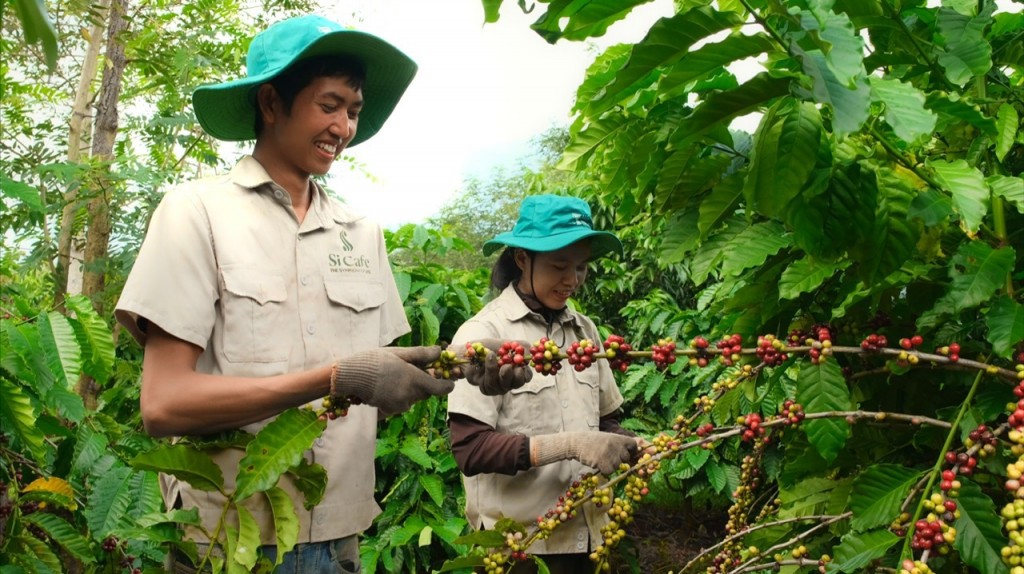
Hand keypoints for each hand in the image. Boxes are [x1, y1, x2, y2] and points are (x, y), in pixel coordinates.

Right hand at [332, 347, 453, 415]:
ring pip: (414, 398)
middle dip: (423, 383)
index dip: (447, 384)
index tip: (447, 380)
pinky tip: (387, 387)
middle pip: (426, 392)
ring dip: (410, 390)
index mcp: (415, 380)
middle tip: (410, 371)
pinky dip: (399, 396)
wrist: (351, 376)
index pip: (441, 389)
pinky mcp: (390, 410)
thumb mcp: (399, 353)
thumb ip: (421, 354)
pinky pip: (402, 404)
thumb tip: (439, 352)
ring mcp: (400, 405)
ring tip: (394, 377)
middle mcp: (410, 395)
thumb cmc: (375, 360)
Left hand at [450, 338, 531, 394]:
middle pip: (516, 384)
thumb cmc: (490, 346)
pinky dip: (486, 372)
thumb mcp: (507, 343)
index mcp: (517, 370)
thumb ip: (521, 347)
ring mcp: (498, 386)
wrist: (470, 350)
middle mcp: (509, 380)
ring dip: (494, 369)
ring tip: (490, 356)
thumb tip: (530, 353)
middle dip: (511, 375)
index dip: (525, 374)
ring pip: (500, 386)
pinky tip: (483, 363)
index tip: (521, 367)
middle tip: (506, 366)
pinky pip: (488, 386)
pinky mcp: (486, 388)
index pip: (526, 377)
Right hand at [530, 431, 638, 474]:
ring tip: (600, 457)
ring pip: (617, 466)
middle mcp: (616, 445)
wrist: (576, 442)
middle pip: (626, 458)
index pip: (633, 445)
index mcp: (617, 438)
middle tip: (608, 455)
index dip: (631, 450)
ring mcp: (610, 454)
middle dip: (619, 459)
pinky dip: (604, 469)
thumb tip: (640, 442)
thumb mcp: (607, 438)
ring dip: (610, 465)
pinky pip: (609, 471)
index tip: (625, 453)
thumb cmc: (592, 440)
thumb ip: (620, 442)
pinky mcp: (603, 463)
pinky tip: (597, 462)